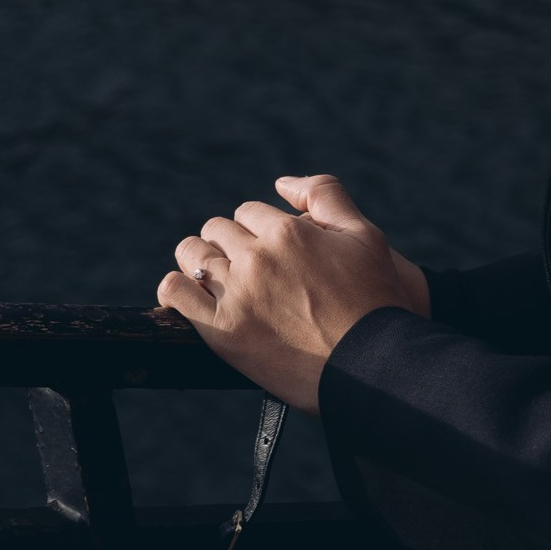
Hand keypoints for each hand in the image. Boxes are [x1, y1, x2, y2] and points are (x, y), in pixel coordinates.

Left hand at [157, 173, 429, 411]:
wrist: (374, 366)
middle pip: (218, 230)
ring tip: (213, 275)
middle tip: (244, 264)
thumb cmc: (375, 302)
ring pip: (193, 255)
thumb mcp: (364, 236)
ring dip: (200, 259)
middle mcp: (258, 257)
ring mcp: (238, 294)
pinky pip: (176, 294)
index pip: (249, 211)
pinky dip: (175, 288)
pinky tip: (187, 292)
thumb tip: (281, 183)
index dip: (258, 227)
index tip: (267, 247)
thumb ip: (325, 195)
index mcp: (288, 231)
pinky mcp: (223, 331)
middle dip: (229, 241)